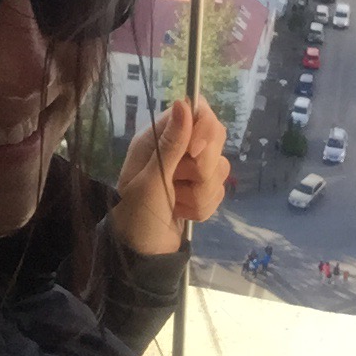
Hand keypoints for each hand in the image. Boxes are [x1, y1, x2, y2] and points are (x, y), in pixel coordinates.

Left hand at [110, 97, 229, 255]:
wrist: (140, 253)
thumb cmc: (135, 212)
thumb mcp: (150, 179)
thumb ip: (171, 144)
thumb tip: (183, 103)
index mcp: (159, 136)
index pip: (198, 111)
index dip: (205, 128)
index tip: (196, 151)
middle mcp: (178, 147)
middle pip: (215, 139)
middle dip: (201, 170)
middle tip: (177, 185)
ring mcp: (191, 169)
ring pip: (219, 169)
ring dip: (198, 194)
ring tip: (175, 203)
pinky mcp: (201, 189)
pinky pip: (219, 191)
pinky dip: (201, 207)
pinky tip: (181, 213)